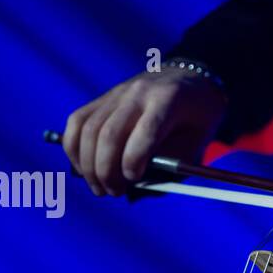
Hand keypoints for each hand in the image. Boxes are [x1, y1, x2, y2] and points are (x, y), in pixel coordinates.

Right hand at [62, 67, 226, 196]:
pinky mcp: (102, 98)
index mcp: (168, 101)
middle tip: (113, 192)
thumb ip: (172, 166)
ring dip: (87, 164)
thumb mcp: (198, 142)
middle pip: (109, 133)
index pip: (145, 131)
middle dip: (105, 170)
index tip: (131, 181)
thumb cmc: (197, 118)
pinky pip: (77, 121)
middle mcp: (138, 93)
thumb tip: (137, 189)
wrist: (188, 79)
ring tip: (98, 187)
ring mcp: (116, 93)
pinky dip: (74, 148)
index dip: (133, 160)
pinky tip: (83, 168)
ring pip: (87, 128)